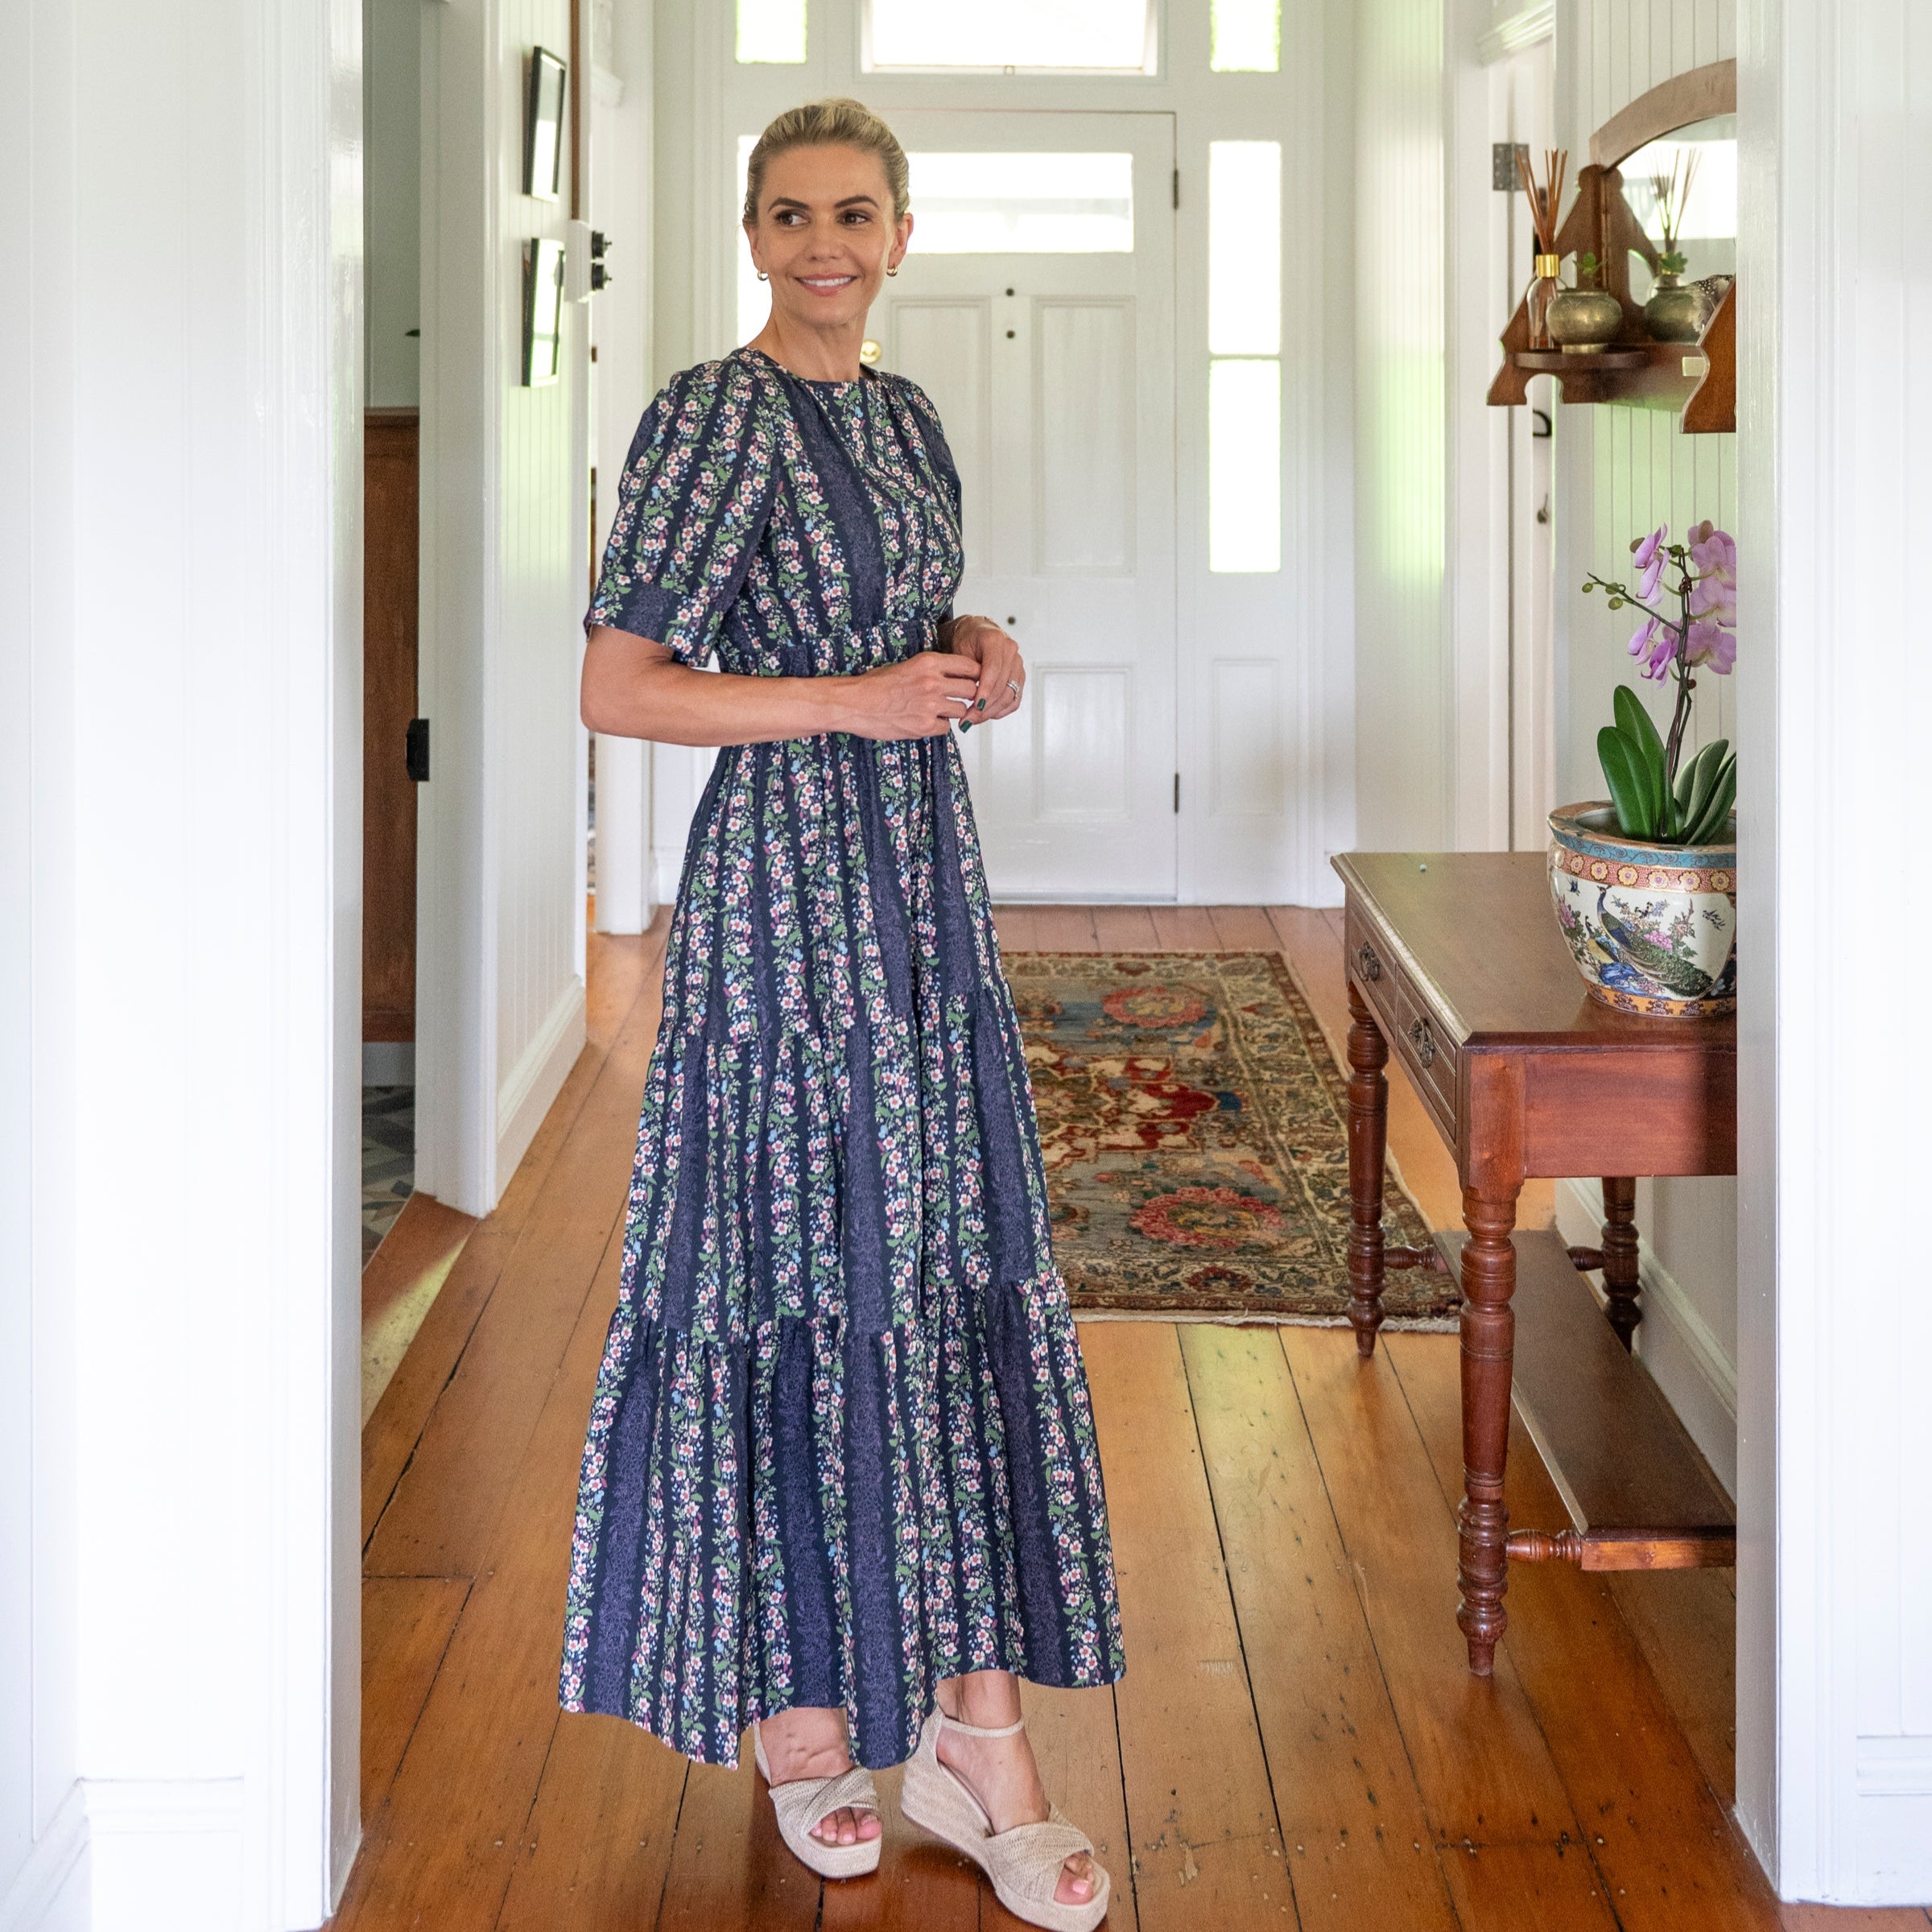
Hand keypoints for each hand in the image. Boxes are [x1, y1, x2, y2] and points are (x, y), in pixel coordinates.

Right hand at [834, 651, 980, 739]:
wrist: (855, 703)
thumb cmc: (875, 684)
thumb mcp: (907, 665)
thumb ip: (932, 669)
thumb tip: (953, 676)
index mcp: (929, 662)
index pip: (969, 666)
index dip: (975, 674)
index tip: (975, 679)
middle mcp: (933, 682)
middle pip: (971, 689)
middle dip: (969, 695)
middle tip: (961, 698)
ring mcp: (930, 705)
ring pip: (961, 710)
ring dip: (954, 712)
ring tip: (938, 710)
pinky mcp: (925, 725)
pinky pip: (947, 728)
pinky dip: (940, 726)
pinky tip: (926, 721)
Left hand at [942, 616, 1025, 726]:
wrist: (974, 633)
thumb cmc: (964, 640)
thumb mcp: (958, 651)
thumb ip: (964, 672)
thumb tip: (968, 698)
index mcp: (994, 639)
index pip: (993, 670)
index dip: (985, 690)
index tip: (975, 706)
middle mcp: (1010, 650)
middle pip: (1002, 686)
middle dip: (985, 706)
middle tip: (967, 719)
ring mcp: (1017, 664)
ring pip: (1009, 695)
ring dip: (991, 712)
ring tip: (973, 719)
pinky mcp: (1019, 676)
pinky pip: (1014, 699)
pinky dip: (1001, 711)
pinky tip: (986, 715)